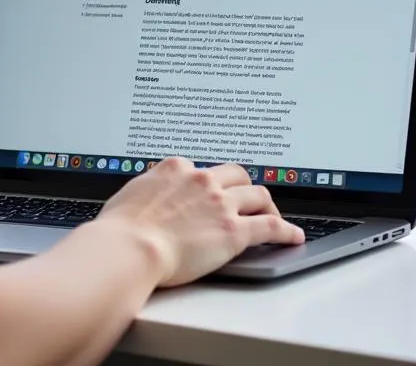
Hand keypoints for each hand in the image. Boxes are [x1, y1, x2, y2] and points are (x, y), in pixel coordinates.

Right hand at [98, 157, 304, 286]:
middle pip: (236, 175)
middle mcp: (201, 180)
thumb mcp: (131, 193)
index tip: (212, 194)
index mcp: (175, 168)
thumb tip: (148, 195)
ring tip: (273, 216)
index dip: (209, 184)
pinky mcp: (234, 231)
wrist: (130, 247)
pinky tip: (293, 236)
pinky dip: (286, 230)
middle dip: (244, 186)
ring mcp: (220, 203)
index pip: (201, 169)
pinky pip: (270, 226)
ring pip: (258, 194)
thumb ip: (148, 189)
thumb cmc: (122, 227)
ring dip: (268, 205)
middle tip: (247, 200)